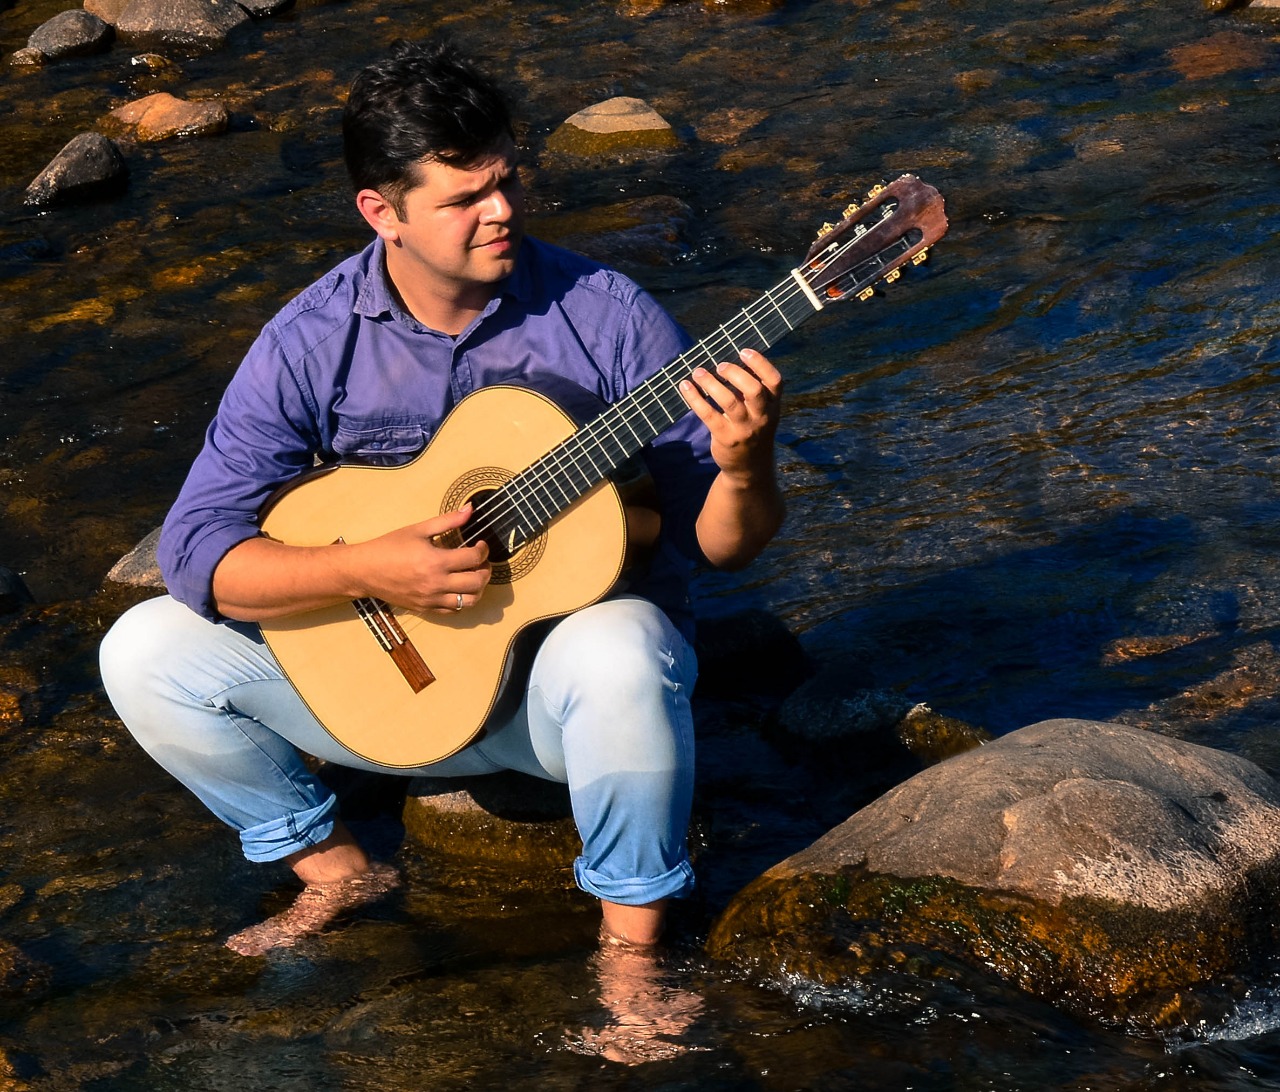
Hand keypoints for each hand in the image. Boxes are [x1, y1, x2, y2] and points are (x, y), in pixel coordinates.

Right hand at [346, 504, 490, 612]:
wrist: (365, 570)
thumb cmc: (389, 547)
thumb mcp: (418, 529)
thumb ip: (447, 520)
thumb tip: (469, 509)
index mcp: (436, 561)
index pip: (474, 558)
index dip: (483, 550)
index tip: (481, 545)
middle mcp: (436, 583)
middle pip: (477, 582)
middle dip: (486, 571)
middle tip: (482, 562)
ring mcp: (431, 599)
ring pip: (469, 601)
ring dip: (478, 589)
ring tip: (474, 576)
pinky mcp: (425, 609)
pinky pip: (453, 611)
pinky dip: (461, 601)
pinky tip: (458, 588)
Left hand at [679, 348, 781, 481]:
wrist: (750, 468)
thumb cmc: (753, 431)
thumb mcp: (762, 413)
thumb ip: (753, 392)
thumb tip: (728, 361)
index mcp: (773, 406)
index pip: (775, 381)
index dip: (760, 364)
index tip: (744, 351)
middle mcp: (761, 417)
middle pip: (753, 390)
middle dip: (735, 373)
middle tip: (719, 365)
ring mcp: (744, 429)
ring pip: (729, 402)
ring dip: (711, 383)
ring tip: (698, 372)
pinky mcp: (725, 438)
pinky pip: (708, 415)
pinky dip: (695, 398)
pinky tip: (685, 386)